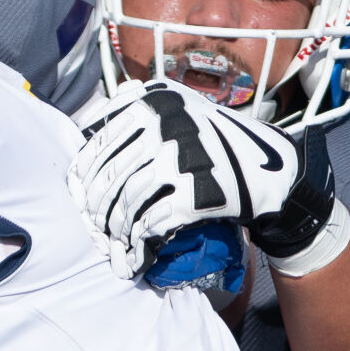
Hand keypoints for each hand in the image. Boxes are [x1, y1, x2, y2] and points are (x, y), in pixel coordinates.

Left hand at [69, 80, 332, 277]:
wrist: (270, 172)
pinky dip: (139, 239)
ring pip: (128, 201)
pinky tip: (135, 248)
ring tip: (111, 238)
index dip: (85, 173)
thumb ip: (137, 107)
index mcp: (155, 102)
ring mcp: (182, 158)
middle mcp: (167, 125)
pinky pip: (152, 221)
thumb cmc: (215, 141)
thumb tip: (86, 129)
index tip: (78, 192)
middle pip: (111, 175)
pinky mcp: (196, 192)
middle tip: (91, 222)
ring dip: (115, 226)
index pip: (101, 143)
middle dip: (95, 205)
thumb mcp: (179, 105)